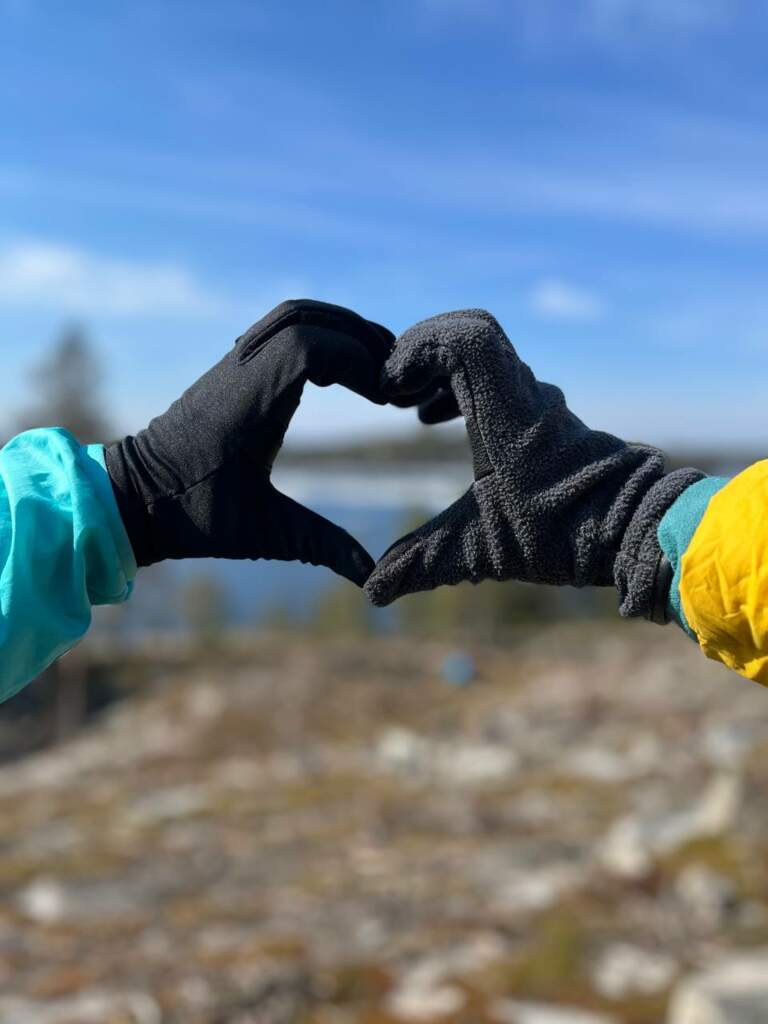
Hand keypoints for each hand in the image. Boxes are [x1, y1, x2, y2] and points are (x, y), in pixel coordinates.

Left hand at [106, 299, 393, 584]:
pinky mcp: (233, 368)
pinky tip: (337, 373)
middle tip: (391, 376)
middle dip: (358, 336)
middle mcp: (241, 371)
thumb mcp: (265, 533)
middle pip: (306, 316)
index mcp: (248, 403)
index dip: (358, 362)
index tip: (383, 400)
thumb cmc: (195, 516)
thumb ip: (322, 546)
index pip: (310, 346)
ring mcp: (234, 363)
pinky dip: (318, 336)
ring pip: (292, 314)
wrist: (135, 498)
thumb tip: (372, 574)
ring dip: (339, 329)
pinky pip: (280, 330)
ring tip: (374, 366)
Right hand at [365, 309, 702, 615]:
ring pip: (484, 355)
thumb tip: (374, 591)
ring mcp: (540, 401)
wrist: (633, 532)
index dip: (417, 349)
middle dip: (422, 355)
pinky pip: (497, 377)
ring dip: (442, 372)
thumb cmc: (562, 535)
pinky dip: (462, 387)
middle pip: (468, 332)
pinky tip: (442, 424)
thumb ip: (422, 563)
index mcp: (505, 411)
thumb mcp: (481, 549)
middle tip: (396, 394)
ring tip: (413, 411)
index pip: (463, 338)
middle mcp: (525, 394)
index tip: (392, 392)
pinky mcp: (547, 416)